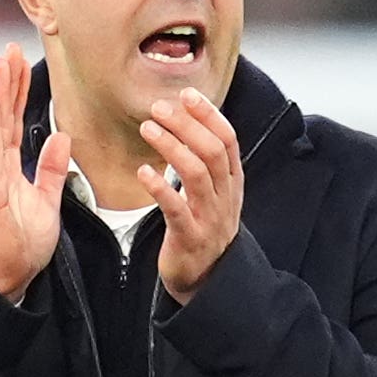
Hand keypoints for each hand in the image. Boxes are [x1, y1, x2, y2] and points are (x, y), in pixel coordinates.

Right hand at [0, 43, 68, 299]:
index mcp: (8, 166)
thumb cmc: (21, 243)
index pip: (13, 121)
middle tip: (11, 49)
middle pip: (2, 115)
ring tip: (2, 62)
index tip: (21, 63)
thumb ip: (52, 169)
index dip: (18, 91)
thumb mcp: (46, 200)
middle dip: (7, 81)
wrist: (8, 275)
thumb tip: (62, 138)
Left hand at [140, 86, 243, 303]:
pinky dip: (160, 187)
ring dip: (171, 146)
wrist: (208, 281)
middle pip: (211, 150)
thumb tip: (189, 123)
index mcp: (232, 183)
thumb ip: (206, 163)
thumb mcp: (214, 195)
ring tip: (148, 129)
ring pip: (196, 173)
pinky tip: (143, 172)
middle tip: (159, 108)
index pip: (227, 140)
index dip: (208, 115)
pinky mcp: (189, 238)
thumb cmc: (204, 231)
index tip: (187, 95)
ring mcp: (210, 218)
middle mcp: (225, 197)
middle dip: (186, 124)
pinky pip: (176, 208)